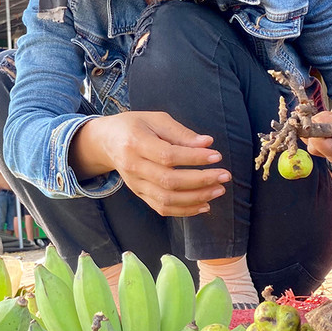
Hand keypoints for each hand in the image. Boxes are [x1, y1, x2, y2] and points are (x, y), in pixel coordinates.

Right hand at [71, 111, 231, 216]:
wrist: (107, 141)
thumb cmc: (135, 126)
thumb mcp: (157, 120)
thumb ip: (181, 133)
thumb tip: (208, 143)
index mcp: (135, 142)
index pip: (168, 155)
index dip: (193, 158)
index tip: (216, 156)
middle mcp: (133, 166)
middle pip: (168, 180)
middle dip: (200, 181)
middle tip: (224, 176)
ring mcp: (135, 184)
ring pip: (166, 199)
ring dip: (196, 198)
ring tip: (218, 191)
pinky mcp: (139, 194)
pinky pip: (162, 208)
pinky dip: (184, 210)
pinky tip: (204, 205)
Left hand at [304, 86, 331, 162]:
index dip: (326, 142)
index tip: (319, 122)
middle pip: (329, 153)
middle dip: (320, 134)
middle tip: (326, 116)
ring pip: (320, 150)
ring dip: (318, 132)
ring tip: (329, 117)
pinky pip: (316, 147)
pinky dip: (315, 133)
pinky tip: (325, 122)